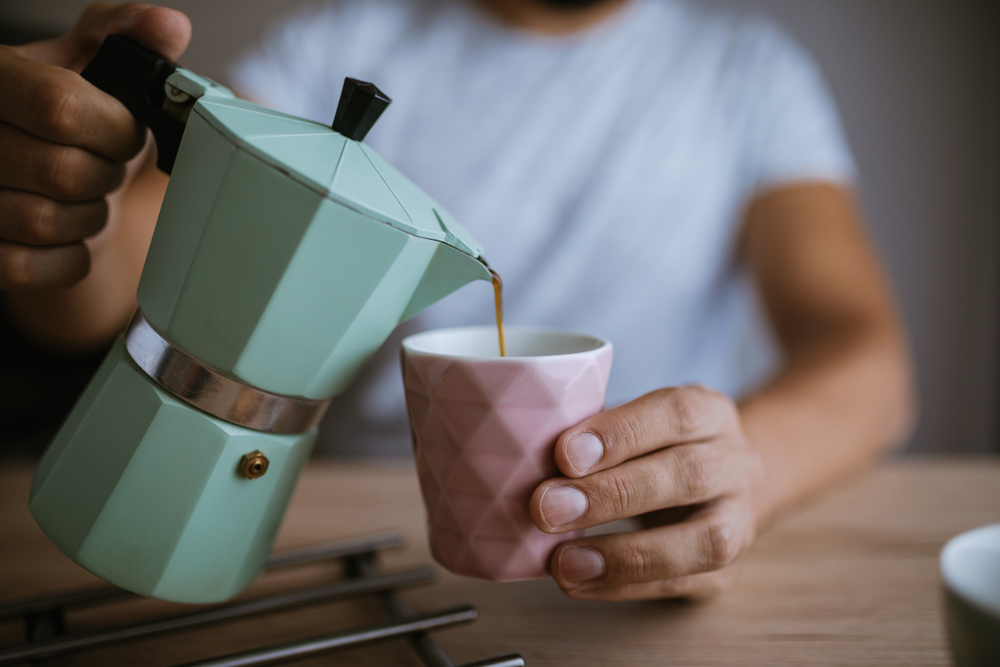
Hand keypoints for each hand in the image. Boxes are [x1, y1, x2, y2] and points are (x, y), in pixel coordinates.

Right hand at [0, 3, 189, 288]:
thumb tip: (168, 26)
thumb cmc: (59, 117)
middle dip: (105, 174)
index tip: (125, 129)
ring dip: (87, 216)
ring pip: (45, 222)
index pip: (61, 108)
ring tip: (83, 196)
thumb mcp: (86, 62)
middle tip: (104, 166)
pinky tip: (66, 233)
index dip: (114, 128)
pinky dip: (67, 257)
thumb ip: (125, 37)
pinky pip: (30, 267)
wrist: (33, 175)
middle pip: (63, 171)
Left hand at [529, 385, 764, 600]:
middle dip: (611, 494)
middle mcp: (734, 462)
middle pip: (686, 475)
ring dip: (625, 554)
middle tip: (546, 508)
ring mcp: (739, 519)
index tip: (563, 454)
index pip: (675, 413)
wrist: (726, 485)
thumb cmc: (660, 448)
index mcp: (709, 412)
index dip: (619, 434)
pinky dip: (625, 586)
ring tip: (563, 561)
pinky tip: (580, 582)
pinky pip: (683, 583)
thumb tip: (520, 460)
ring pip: (704, 540)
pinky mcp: (727, 572)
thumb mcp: (638, 422)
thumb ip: (594, 436)